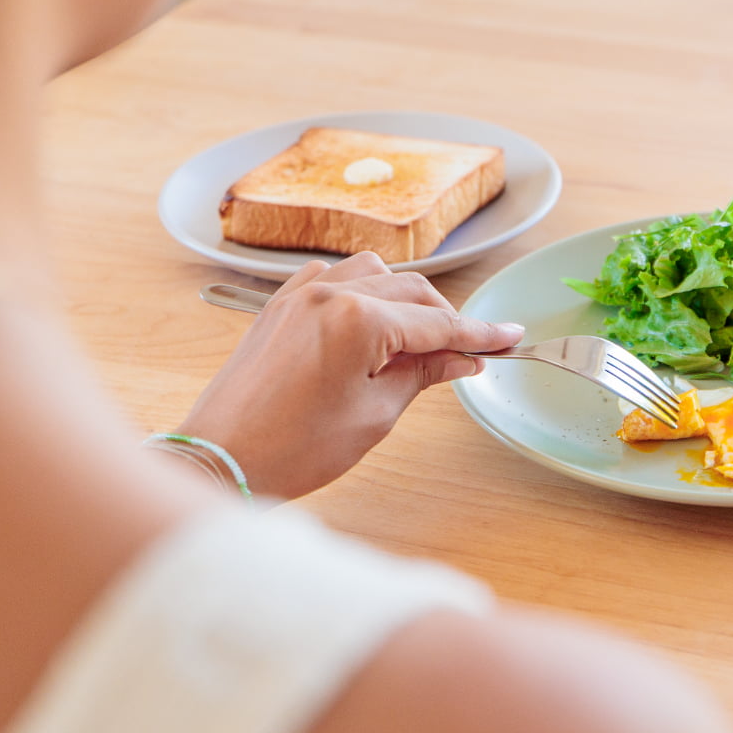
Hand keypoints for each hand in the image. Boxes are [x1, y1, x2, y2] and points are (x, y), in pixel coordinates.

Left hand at [177, 252, 521, 499]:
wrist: (223, 457)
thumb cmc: (294, 448)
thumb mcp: (375, 414)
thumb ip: (423, 374)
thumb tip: (462, 358)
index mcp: (358, 320)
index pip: (438, 322)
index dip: (479, 333)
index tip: (510, 336)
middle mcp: (330, 293)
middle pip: (412, 291)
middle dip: (444, 319)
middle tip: (466, 354)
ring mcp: (301, 295)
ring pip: (374, 274)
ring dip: (403, 300)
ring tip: (414, 343)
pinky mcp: (280, 305)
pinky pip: (333, 278)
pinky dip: (360, 293)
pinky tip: (368, 324)